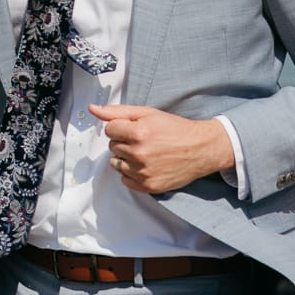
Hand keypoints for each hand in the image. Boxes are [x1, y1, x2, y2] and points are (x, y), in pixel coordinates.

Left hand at [89, 104, 233, 194]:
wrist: (201, 149)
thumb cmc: (174, 129)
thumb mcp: (148, 114)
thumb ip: (117, 111)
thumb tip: (92, 109)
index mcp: (138, 133)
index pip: (109, 130)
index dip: (121, 127)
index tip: (135, 128)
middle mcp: (140, 154)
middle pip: (113, 146)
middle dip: (124, 141)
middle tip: (144, 140)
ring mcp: (144, 172)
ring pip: (116, 163)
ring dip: (126, 158)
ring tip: (145, 153)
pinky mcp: (148, 186)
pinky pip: (125, 180)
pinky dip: (132, 173)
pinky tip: (147, 165)